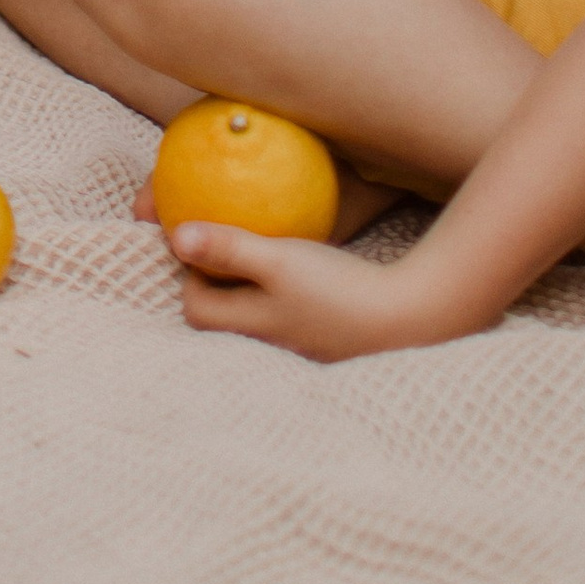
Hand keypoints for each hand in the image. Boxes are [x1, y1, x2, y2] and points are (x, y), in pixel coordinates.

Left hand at [169, 224, 460, 357]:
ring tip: (256, 254)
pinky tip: (301, 270)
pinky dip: (283, 295)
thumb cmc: (337, 290)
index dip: (187, 275)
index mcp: (251, 327)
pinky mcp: (329, 340)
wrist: (408, 320)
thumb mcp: (278, 259)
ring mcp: (302, 346)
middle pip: (223, 317)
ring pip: (258, 318)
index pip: (196, 310)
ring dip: (249, 291)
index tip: (192, 239)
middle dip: (214, 286)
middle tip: (220, 244)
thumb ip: (228, 247)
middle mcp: (271, 345)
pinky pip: (290, 317)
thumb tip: (175, 237)